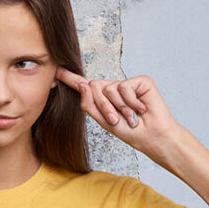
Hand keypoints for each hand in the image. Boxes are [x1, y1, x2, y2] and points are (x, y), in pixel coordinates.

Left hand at [56, 67, 181, 163]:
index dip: (70, 78)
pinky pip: (124, 87)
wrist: (152, 137)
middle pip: (94, 88)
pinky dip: (131, 102)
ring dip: (119, 108)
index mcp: (102, 98)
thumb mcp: (103, 120)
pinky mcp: (140, 81)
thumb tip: (85, 84)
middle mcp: (113, 87)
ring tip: (130, 116)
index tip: (56, 69)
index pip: (84, 86)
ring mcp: (126, 83)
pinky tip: (141, 109)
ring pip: (109, 89)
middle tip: (117, 119)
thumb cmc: (130, 131)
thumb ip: (90, 104)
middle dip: (104, 107)